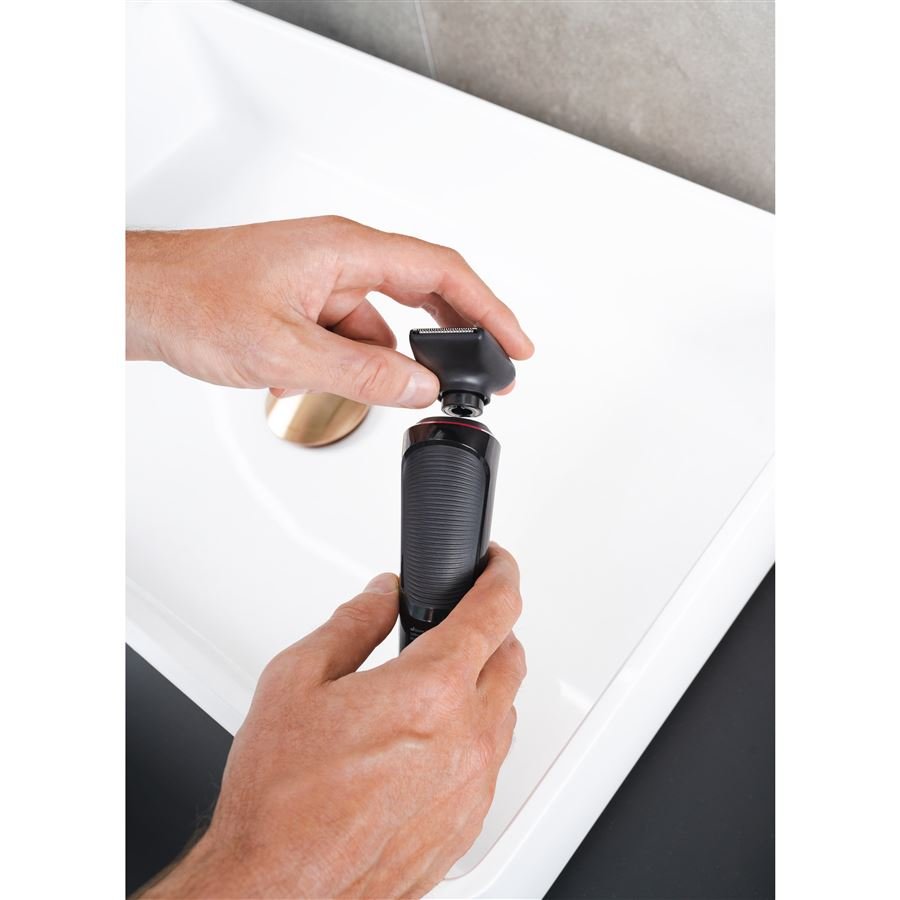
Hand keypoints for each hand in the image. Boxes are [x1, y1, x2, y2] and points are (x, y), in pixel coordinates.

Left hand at [126, 217, 532, 406]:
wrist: (140, 298)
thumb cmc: (194, 300)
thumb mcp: (287, 350)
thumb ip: (363, 373)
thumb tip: (421, 386)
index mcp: (346, 250)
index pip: (441, 272)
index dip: (488, 309)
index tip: (516, 343)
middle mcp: (341, 257)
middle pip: (424, 290)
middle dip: (457, 335)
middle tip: (484, 375)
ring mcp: (323, 280)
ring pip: (381, 324)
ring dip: (387, 361)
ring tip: (372, 392)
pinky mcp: (305, 302)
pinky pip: (350, 334)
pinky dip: (352, 363)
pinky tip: (327, 385)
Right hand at [141, 544, 525, 898]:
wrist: (274, 889)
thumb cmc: (279, 801)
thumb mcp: (296, 680)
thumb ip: (351, 624)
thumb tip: (380, 596)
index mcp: (428, 692)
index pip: (494, 611)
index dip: (500, 576)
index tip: (496, 566)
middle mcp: (464, 738)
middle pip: (511, 659)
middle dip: (492, 630)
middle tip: (458, 624)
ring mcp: (471, 788)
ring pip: (506, 712)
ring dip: (484, 686)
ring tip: (435, 685)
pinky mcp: (466, 826)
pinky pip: (491, 763)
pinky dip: (474, 737)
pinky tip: (430, 742)